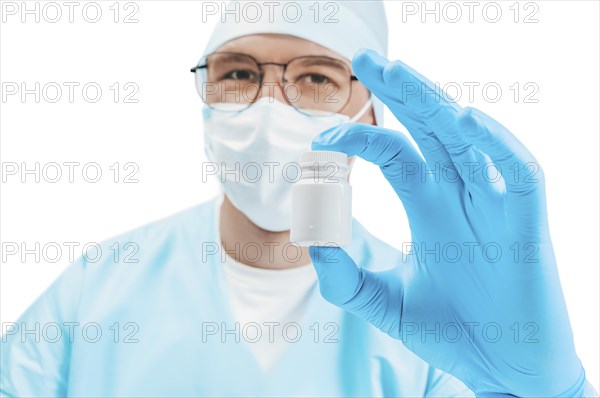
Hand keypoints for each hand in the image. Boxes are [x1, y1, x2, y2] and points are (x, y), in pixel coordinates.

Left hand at [309, 49, 585, 396]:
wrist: (501, 374)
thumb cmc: (450, 334)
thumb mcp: (385, 304)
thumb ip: (346, 278)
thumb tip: (309, 243)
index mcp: (428, 205)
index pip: (394, 151)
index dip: (359, 138)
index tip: (318, 138)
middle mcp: (460, 195)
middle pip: (430, 128)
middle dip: (401, 91)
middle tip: (365, 58)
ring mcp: (494, 205)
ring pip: (468, 139)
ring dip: (436, 104)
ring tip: (399, 74)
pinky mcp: (527, 226)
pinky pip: (519, 173)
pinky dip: (496, 145)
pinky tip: (462, 122)